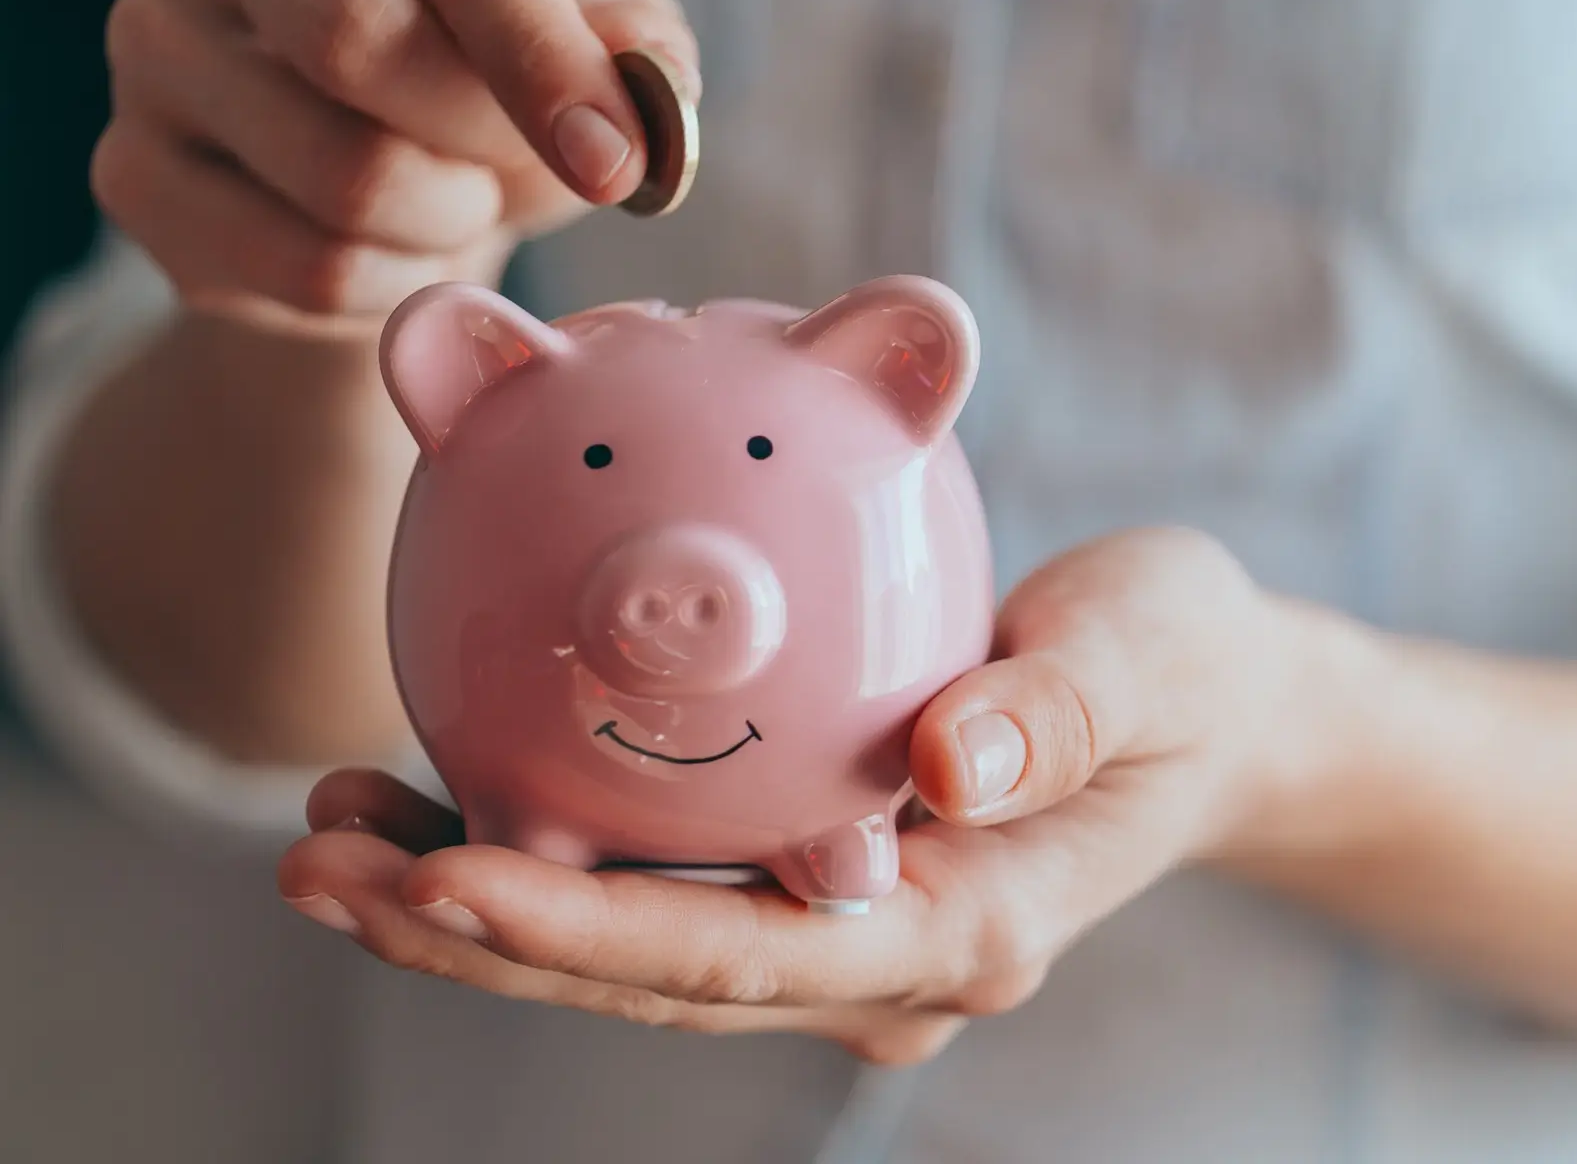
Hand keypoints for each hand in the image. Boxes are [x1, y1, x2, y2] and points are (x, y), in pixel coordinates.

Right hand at [94, 0, 699, 317]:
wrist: (372, 171)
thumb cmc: (484, 62)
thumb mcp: (576, 22)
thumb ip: (625, 37)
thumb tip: (654, 76)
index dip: (540, 48)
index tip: (615, 157)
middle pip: (358, 35)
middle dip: (491, 135)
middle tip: (550, 166)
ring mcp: (155, 41)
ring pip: (345, 176)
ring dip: (454, 220)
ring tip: (466, 196)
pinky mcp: (135, 171)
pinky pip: (311, 268)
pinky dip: (400, 284)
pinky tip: (404, 247)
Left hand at [279, 528, 1378, 1062]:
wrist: (1204, 712)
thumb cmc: (1184, 669)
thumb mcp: (1156, 652)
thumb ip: (1062, 707)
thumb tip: (952, 767)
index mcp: (962, 923)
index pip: (749, 952)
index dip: (589, 937)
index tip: (442, 874)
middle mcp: (884, 957)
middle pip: (654, 976)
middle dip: (479, 936)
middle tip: (320, 862)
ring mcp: (843, 934)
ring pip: (632, 948)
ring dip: (475, 907)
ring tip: (326, 834)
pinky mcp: (810, 885)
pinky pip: (654, 888)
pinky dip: (540, 854)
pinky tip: (432, 794)